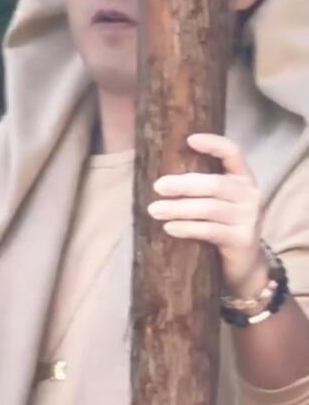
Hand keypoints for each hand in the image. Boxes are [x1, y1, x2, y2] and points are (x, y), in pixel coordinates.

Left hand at [147, 133, 266, 295]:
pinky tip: (170, 228)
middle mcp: (250, 194)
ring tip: (154, 210)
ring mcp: (249, 217)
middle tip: (158, 187)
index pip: (233, 153)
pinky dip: (187, 228)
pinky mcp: (242, 239)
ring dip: (178, 208)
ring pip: (209, 208)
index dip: (214, 144)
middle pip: (215, 184)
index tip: (190, 139)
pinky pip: (210, 230)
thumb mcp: (217, 202)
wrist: (244, 264)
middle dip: (183, 184)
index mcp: (243, 178)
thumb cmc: (222, 226)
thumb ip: (201, 188)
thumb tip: (160, 177)